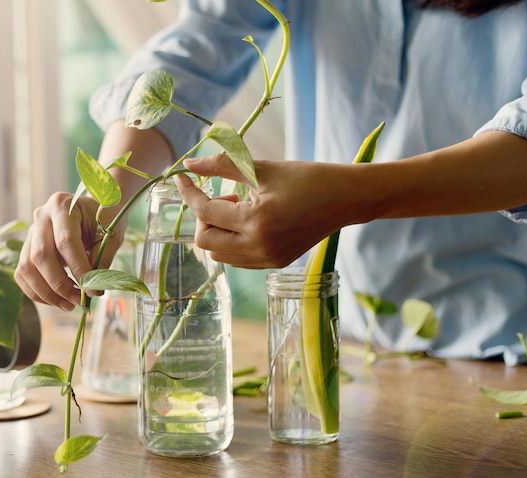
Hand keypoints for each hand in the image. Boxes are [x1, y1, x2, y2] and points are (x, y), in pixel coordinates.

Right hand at [15, 192, 120, 310]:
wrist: (94, 210)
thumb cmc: (103, 220)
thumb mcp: (109, 236)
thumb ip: (101, 261)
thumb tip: (92, 291)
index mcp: (62, 206)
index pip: (66, 242)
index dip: (77, 269)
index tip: (90, 290)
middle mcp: (41, 216)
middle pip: (41, 255)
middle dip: (60, 284)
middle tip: (78, 301)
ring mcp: (31, 232)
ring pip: (27, 267)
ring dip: (46, 292)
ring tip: (68, 305)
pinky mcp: (26, 248)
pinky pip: (22, 274)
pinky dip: (36, 292)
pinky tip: (55, 300)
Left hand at [174, 154, 350, 268]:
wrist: (346, 199)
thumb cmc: (307, 178)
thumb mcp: (262, 169)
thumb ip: (221, 166)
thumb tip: (188, 163)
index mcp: (256, 222)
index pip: (205, 211)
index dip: (188, 193)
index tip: (180, 177)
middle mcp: (259, 247)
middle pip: (205, 240)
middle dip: (203, 215)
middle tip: (222, 196)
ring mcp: (266, 260)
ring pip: (218, 253)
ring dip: (217, 229)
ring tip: (239, 207)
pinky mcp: (273, 264)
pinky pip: (236, 258)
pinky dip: (230, 240)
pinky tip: (248, 220)